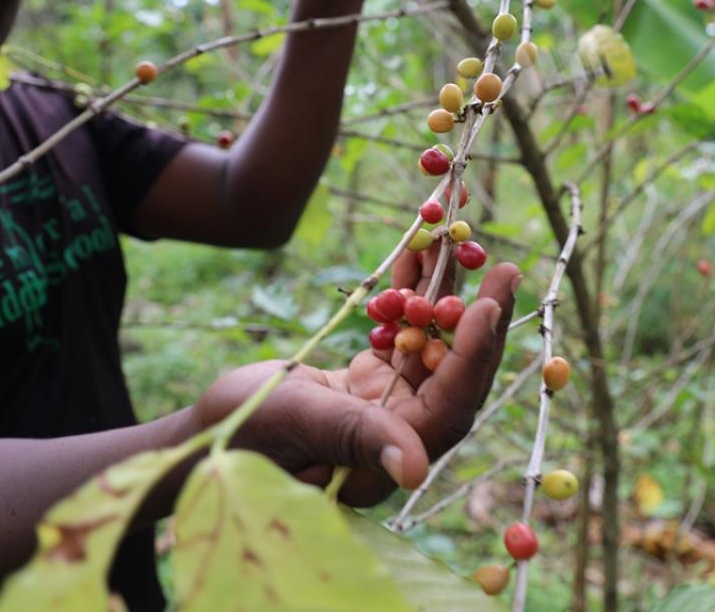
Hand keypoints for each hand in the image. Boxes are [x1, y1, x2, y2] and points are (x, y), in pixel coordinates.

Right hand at [195, 246, 519, 505]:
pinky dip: (412, 296)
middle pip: (455, 371)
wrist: (208, 430)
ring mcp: (389, 405)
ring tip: (463, 244)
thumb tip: (414, 470)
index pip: (448, 404)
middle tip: (506, 269)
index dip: (471, 356)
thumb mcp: (298, 423)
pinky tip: (423, 254)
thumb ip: (357, 436)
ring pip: (432, 345)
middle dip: (480, 320)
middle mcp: (402, 432)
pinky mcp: (372, 383)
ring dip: (447, 296)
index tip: (487, 305)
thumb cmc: (242, 432)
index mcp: (392, 458)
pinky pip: (403, 334)